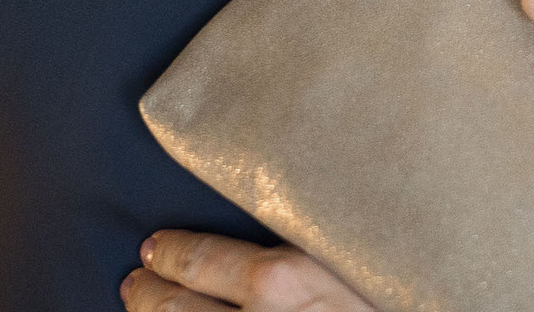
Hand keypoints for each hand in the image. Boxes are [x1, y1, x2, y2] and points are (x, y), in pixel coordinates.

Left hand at [123, 232, 371, 311]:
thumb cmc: (396, 296)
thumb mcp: (362, 260)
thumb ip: (319, 248)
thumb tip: (287, 230)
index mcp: (283, 280)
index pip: (200, 260)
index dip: (171, 253)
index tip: (156, 247)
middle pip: (174, 306)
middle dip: (148, 292)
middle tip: (138, 280)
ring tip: (140, 307)